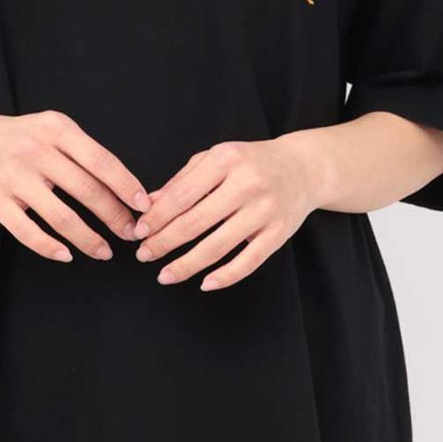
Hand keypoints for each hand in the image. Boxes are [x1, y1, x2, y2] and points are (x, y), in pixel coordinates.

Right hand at [0, 109, 148, 264]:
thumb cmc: (23, 138)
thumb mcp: (54, 129)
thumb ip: (85, 152)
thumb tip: (127, 187)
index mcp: (56, 130)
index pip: (100, 161)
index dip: (126, 186)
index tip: (143, 206)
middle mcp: (35, 152)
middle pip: (85, 190)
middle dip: (114, 216)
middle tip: (130, 233)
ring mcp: (14, 178)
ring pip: (60, 216)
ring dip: (88, 239)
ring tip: (105, 252)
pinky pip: (28, 232)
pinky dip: (50, 247)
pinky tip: (67, 255)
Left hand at [131, 135, 320, 291]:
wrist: (304, 168)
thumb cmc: (251, 162)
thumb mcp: (216, 158)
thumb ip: (182, 180)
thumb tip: (149, 205)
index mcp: (226, 160)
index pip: (182, 194)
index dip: (157, 217)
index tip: (139, 232)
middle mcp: (247, 184)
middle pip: (196, 222)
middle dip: (165, 242)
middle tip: (144, 255)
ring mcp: (265, 210)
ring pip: (219, 245)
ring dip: (187, 264)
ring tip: (165, 275)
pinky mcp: (279, 233)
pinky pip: (249, 261)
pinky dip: (225, 276)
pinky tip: (205, 283)